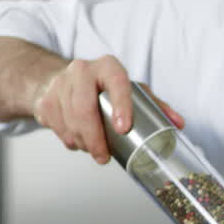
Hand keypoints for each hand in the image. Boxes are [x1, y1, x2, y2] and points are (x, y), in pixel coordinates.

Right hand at [31, 55, 184, 163]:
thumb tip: (178, 124)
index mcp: (108, 66)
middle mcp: (82, 70)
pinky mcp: (45, 100)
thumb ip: (155, 106)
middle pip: (84, 108)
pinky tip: (79, 141)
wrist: (63, 81)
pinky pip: (58, 129)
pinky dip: (70, 141)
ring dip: (83, 143)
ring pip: (70, 122)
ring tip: (95, 150)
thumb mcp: (131, 91)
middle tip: (104, 157)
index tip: (123, 128)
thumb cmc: (104, 88)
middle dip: (95, 138)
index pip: (116, 82)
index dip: (120, 105)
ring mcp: (60, 84)